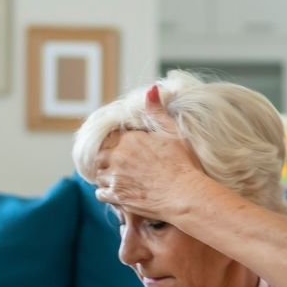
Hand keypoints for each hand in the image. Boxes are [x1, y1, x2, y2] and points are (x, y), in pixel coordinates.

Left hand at [93, 99, 201, 223]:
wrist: (186, 195)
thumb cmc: (184, 166)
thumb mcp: (174, 133)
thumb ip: (158, 111)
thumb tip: (151, 89)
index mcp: (129, 140)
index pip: (110, 138)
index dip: (116, 144)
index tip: (124, 150)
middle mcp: (117, 157)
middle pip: (101, 156)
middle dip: (108, 160)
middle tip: (121, 166)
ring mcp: (115, 178)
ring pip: (99, 174)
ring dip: (107, 176)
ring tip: (120, 179)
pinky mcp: (117, 197)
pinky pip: (100, 193)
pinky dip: (106, 193)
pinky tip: (117, 192)